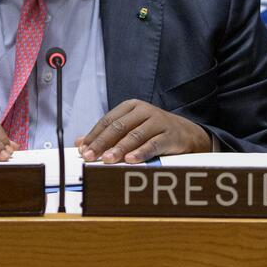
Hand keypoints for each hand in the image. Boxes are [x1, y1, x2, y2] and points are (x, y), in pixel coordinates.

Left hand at [77, 99, 211, 163]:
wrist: (187, 133)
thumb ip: (107, 134)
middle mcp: (143, 111)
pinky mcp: (169, 135)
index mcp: (131, 107)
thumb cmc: (154, 130)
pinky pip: (152, 144)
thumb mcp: (130, 127)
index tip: (83, 149)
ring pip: (134, 136)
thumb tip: (79, 142)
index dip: (94, 135)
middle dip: (102, 143)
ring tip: (107, 159)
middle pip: (118, 127)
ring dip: (119, 149)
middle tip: (90, 156)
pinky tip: (130, 160)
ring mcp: (157, 122)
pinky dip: (141, 152)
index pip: (107, 120)